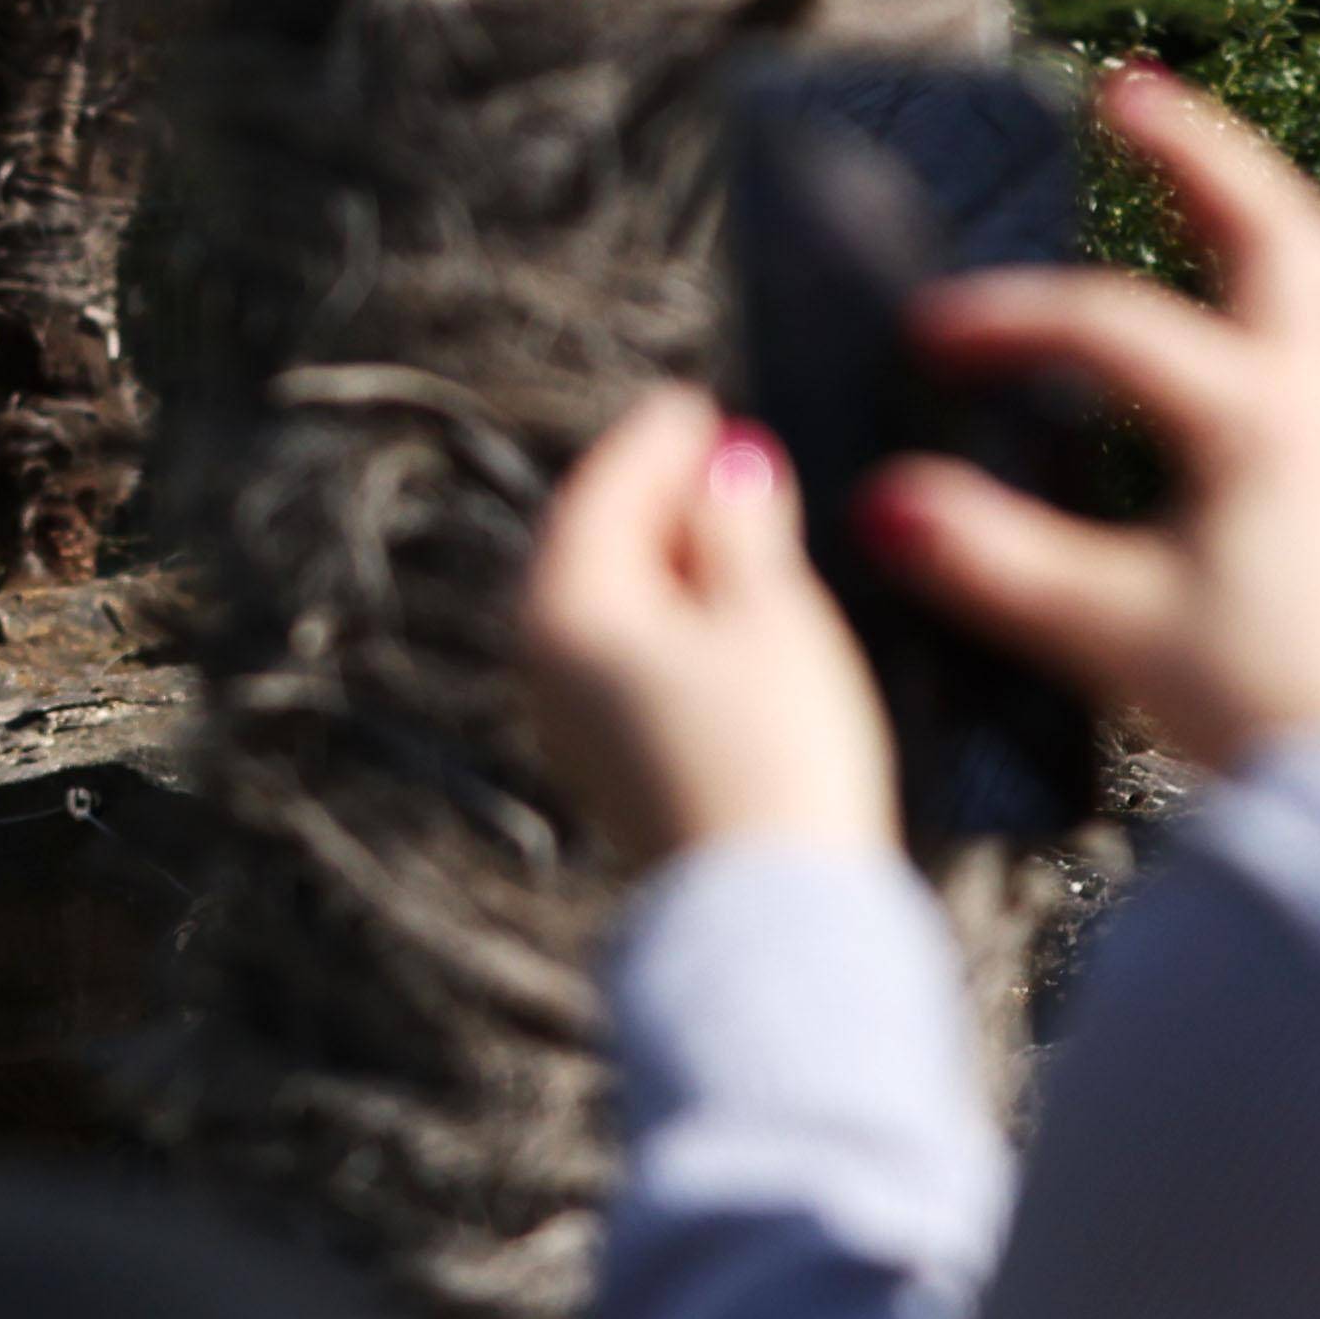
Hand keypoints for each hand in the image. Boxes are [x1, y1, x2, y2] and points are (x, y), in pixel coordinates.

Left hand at [520, 388, 899, 867]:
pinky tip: (720, 613)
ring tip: (728, 523)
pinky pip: (625, 660)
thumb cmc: (774, 752)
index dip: (655, 442)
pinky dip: (666, 618)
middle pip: (590, 550)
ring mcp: (570, 725)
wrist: (773, 916)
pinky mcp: (609, 769)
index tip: (696, 402)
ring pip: (606, 608)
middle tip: (710, 450)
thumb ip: (739, 526)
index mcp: (567, 609)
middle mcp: (545, 667)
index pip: (601, 494)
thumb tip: (726, 465)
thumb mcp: (768, 612)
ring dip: (662, 559)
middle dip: (651, 496)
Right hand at [877, 65, 1319, 777]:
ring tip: (1222, 185)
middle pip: (1273, 229)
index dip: (1009, 320)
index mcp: (1258, 420)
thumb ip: (985, 559)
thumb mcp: (1098, 631)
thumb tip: (878, 500)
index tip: (923, 338)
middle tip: (1125, 92)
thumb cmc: (1252, 707)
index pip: (1113, 326)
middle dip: (1197, 152)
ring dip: (1285, 218)